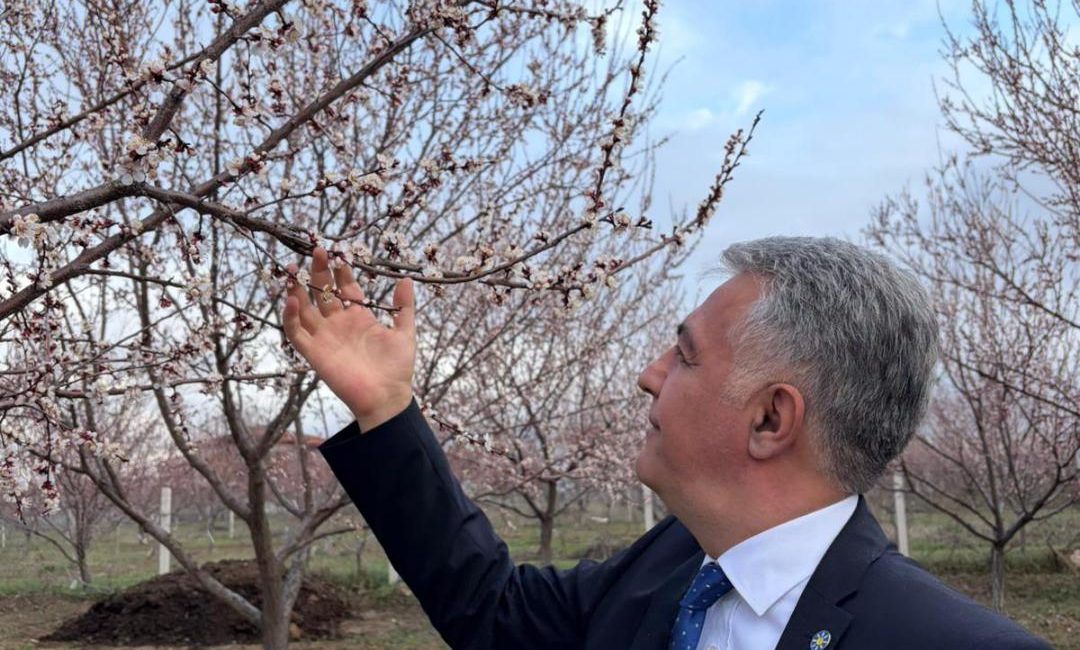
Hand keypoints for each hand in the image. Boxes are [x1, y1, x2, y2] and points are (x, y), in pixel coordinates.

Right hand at [281, 247, 415, 430]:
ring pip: (304, 309)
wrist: (387, 397)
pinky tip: (291, 299)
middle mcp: (339, 324)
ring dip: (297, 289)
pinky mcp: (314, 353)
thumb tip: (407, 278)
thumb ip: (404, 306)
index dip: (342, 273)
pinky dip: (290, 317)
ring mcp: (325, 337)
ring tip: (292, 269)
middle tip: (317, 250)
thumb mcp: (405, 333)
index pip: (346, 289)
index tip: (340, 255)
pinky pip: (296, 333)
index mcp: (359, 318)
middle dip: (318, 272)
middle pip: (322, 293)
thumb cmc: (397, 367)